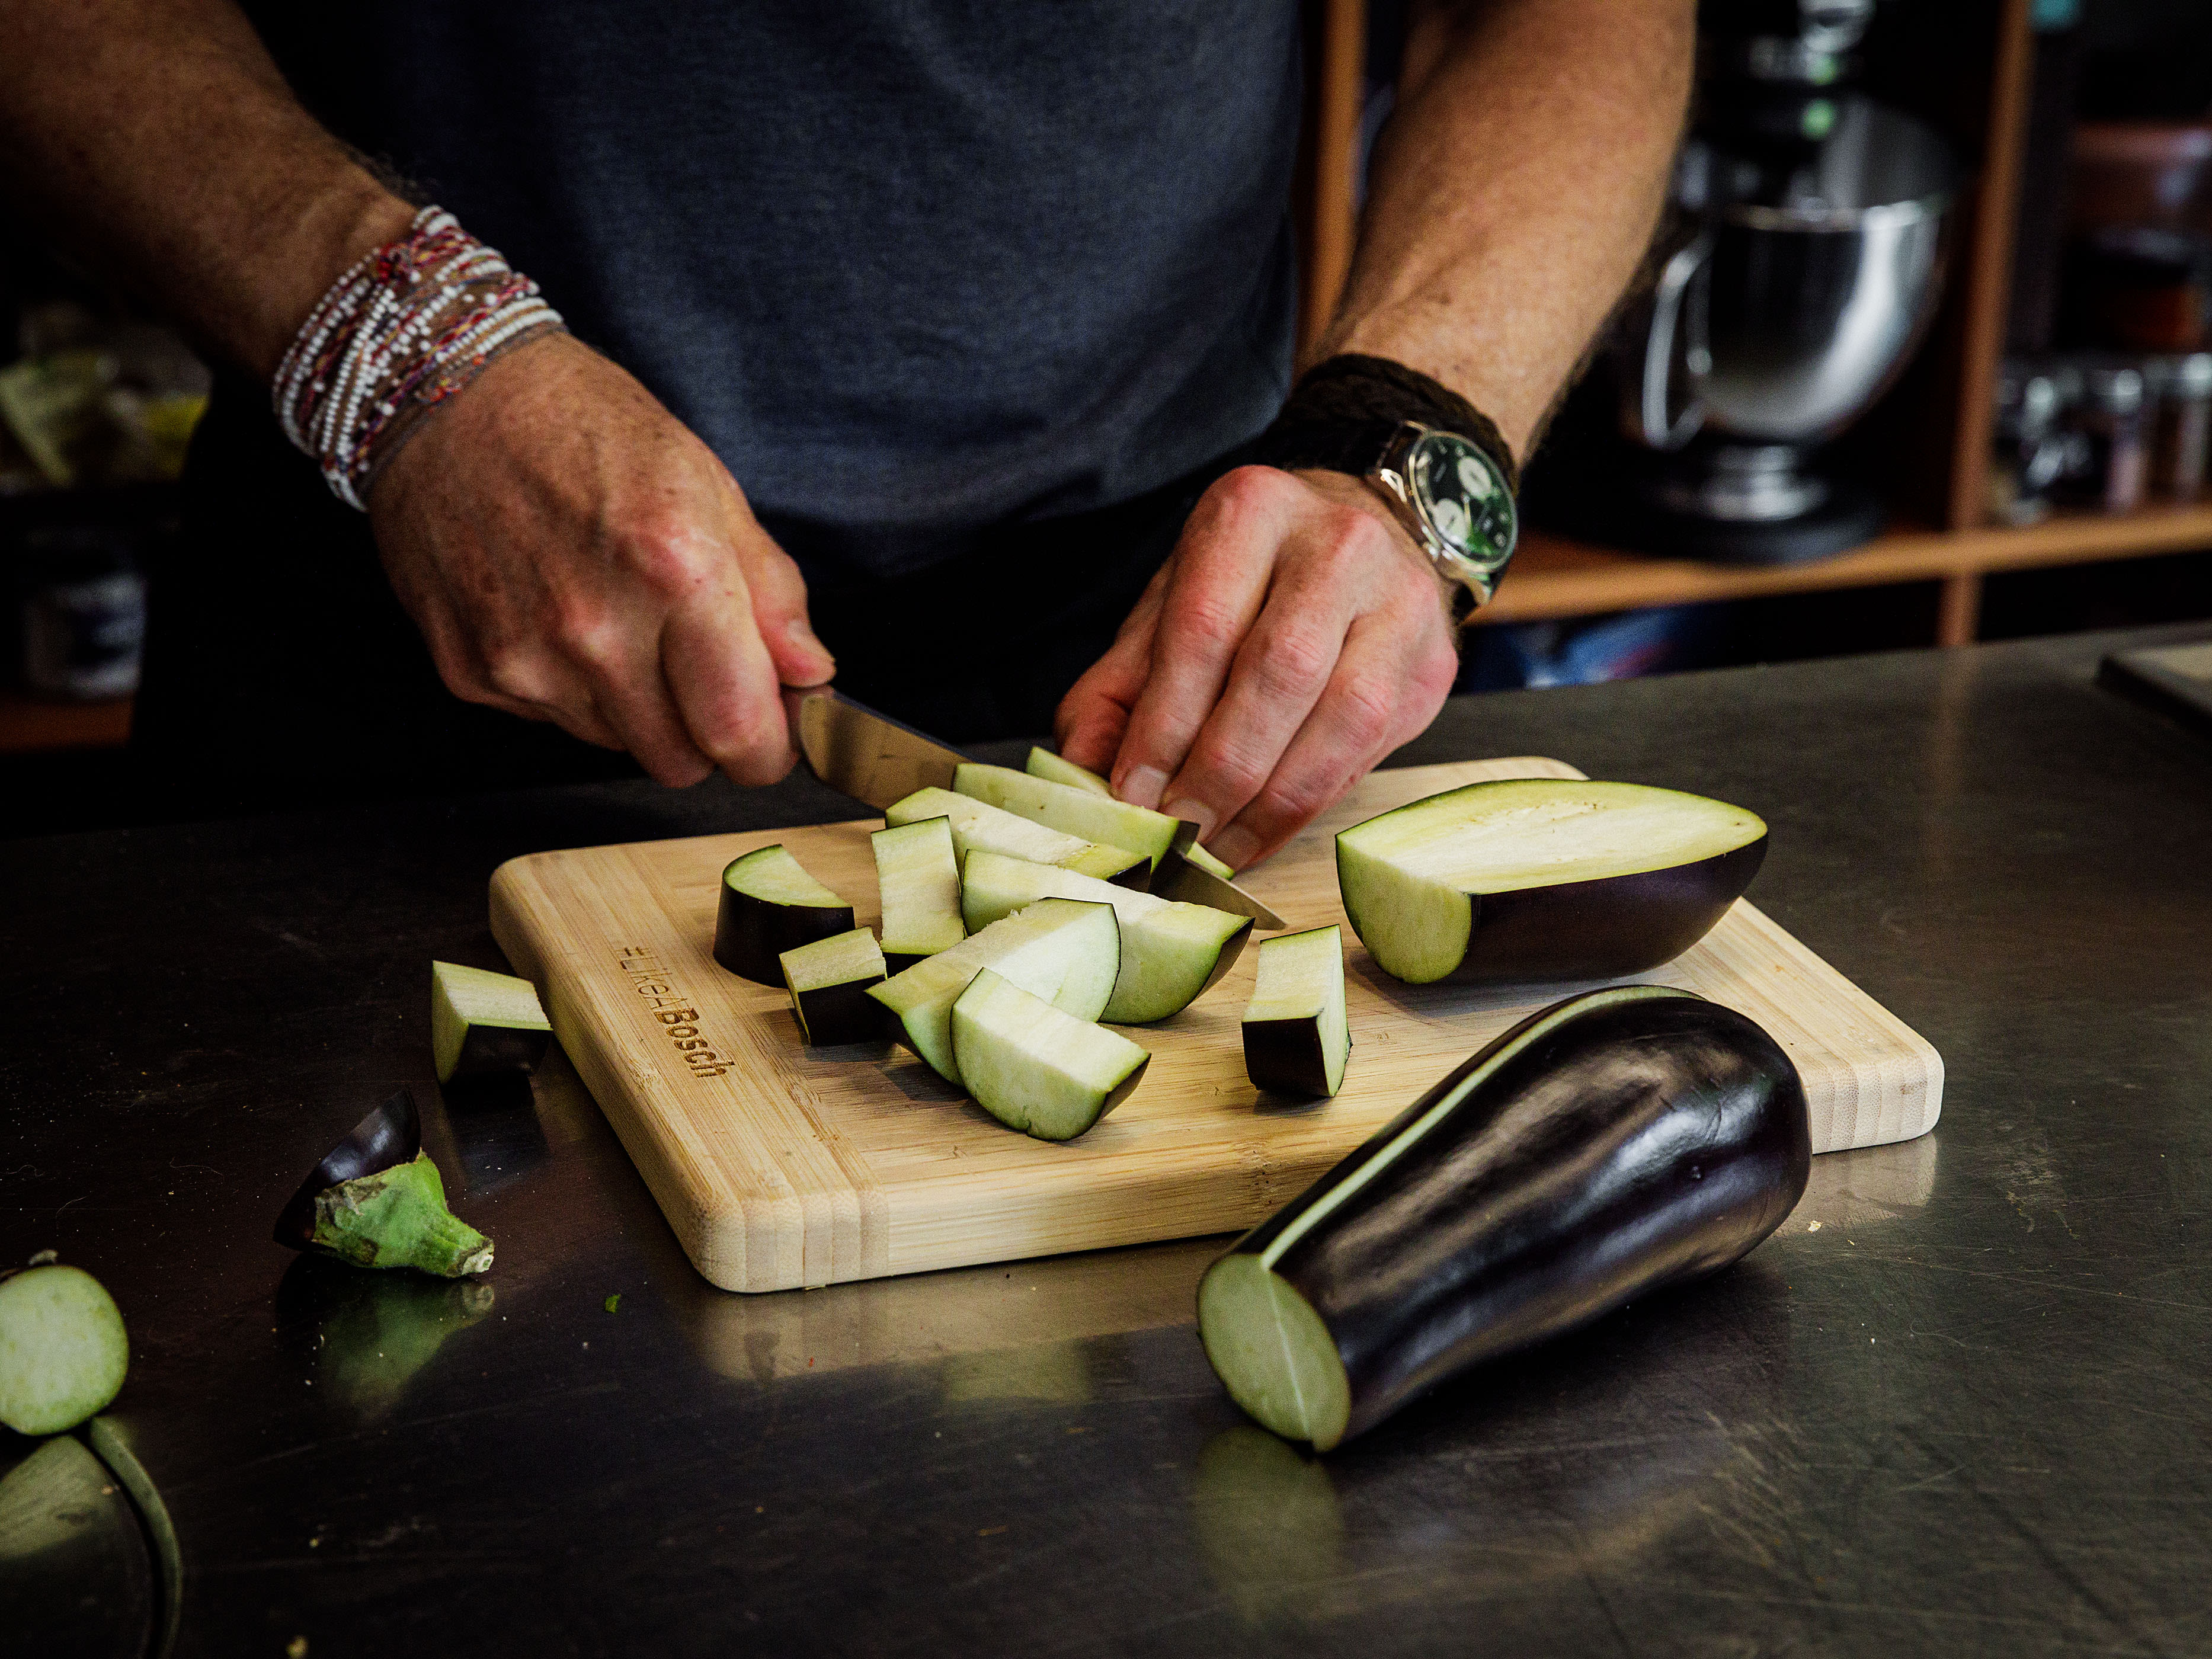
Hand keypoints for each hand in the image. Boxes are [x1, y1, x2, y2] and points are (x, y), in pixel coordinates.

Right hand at [368, 332, 832, 786]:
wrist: (447, 395)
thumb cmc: (582, 427)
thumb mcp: (708, 484)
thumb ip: (771, 593)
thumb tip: (810, 675)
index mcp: (673, 570)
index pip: (739, 730)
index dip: (767, 750)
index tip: (773, 735)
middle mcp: (594, 628)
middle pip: (680, 762)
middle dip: (706, 734)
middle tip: (702, 674)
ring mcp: (525, 658)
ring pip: (619, 748)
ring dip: (639, 712)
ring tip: (620, 623)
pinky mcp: (472, 673)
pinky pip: (553, 723)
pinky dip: (573, 691)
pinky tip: (559, 617)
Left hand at [1055, 465, 1459, 870]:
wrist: (1364, 537)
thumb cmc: (1248, 583)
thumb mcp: (1170, 606)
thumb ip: (1119, 685)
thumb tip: (1083, 776)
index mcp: (1252, 512)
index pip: (1203, 629)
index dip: (1165, 724)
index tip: (1132, 796)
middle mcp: (1339, 544)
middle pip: (1279, 672)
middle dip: (1220, 770)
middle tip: (1175, 834)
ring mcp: (1401, 603)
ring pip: (1341, 719)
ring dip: (1271, 802)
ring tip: (1215, 847)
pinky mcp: (1433, 665)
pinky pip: (1370, 750)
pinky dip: (1310, 805)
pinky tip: (1261, 831)